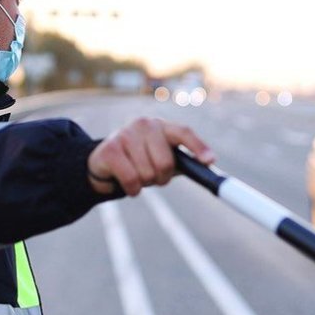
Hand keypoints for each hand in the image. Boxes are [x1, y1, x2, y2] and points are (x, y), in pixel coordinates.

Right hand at [87, 118, 214, 195]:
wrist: (105, 162)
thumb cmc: (141, 160)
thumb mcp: (163, 158)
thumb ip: (184, 162)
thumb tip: (209, 168)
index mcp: (162, 126)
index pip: (183, 132)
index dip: (198, 147)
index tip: (209, 161)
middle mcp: (145, 124)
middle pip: (165, 163)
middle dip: (161, 177)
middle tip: (154, 176)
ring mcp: (125, 134)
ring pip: (147, 174)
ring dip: (144, 183)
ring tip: (137, 175)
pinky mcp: (109, 149)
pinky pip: (131, 180)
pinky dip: (133, 189)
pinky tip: (127, 183)